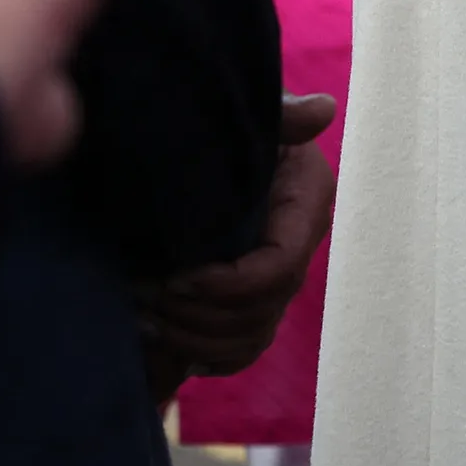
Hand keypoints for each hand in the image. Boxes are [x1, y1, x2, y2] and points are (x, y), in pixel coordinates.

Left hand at [135, 94, 338, 392]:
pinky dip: (205, 354)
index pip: (280, 267)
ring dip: (194, 337)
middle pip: (263, 310)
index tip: (174, 277)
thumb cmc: (217, 113)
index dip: (228, 284)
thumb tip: (322, 111)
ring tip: (145, 316)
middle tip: (143, 295)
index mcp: (305, 200)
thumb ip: (280, 116)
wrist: (191, 129)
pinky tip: (165, 341)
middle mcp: (298, 242)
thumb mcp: (247, 112)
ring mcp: (277, 276)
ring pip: (250, 338)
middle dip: (200, 314)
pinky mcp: (252, 298)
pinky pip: (240, 350)